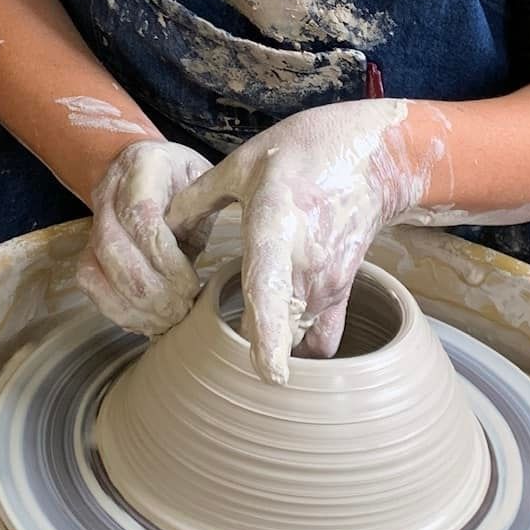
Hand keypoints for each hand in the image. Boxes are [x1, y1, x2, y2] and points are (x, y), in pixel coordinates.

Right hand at [78, 138, 211, 337]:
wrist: (141, 166)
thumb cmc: (182, 179)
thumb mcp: (203, 180)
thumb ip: (201, 209)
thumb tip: (197, 255)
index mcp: (142, 166)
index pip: (141, 216)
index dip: (164, 258)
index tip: (191, 285)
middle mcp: (108, 192)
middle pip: (113, 248)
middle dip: (150, 289)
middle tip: (182, 309)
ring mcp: (92, 221)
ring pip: (96, 270)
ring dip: (133, 304)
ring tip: (168, 320)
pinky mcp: (86, 249)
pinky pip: (90, 284)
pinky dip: (118, 310)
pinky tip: (148, 321)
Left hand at [166, 101, 428, 383]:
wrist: (370, 157)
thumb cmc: (304, 155)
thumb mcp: (243, 163)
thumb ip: (197, 197)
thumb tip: (160, 225)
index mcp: (275, 225)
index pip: (271, 287)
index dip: (269, 333)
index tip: (269, 374)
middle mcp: (306, 263)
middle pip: (272, 329)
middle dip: (245, 340)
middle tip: (218, 329)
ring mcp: (328, 281)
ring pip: (293, 336)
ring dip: (269, 339)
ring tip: (247, 321)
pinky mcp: (343, 291)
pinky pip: (323, 340)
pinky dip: (301, 345)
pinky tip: (278, 331)